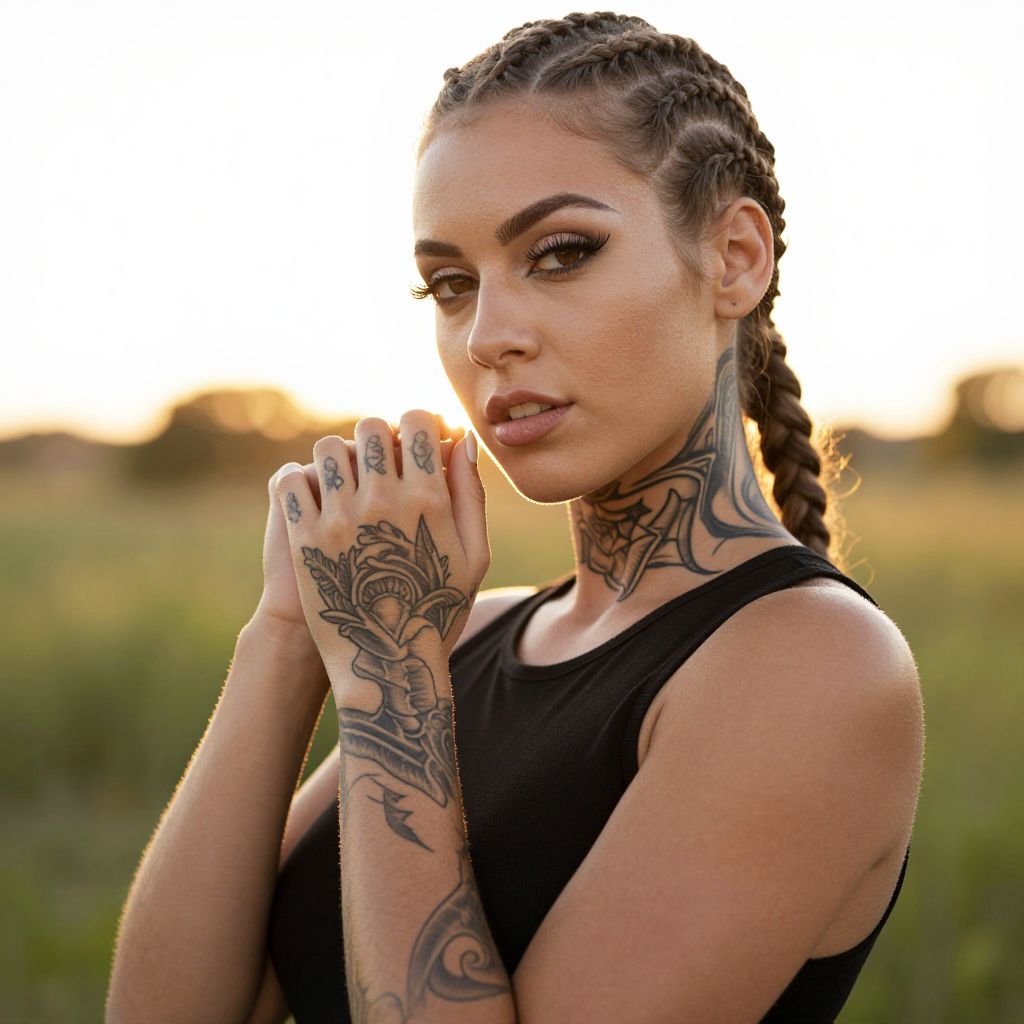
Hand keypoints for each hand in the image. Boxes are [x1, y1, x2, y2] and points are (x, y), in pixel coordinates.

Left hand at [273, 411, 487, 710]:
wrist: (387, 663)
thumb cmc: (438, 610)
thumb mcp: (474, 555)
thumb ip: (470, 493)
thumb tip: (460, 440)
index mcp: (428, 500)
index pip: (417, 422)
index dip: (419, 422)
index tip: (418, 440)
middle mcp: (381, 502)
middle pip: (371, 426)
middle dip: (379, 437)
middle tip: (381, 462)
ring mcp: (338, 520)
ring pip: (328, 448)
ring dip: (340, 457)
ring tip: (346, 482)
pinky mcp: (304, 539)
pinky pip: (290, 480)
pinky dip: (301, 481)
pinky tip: (316, 499)